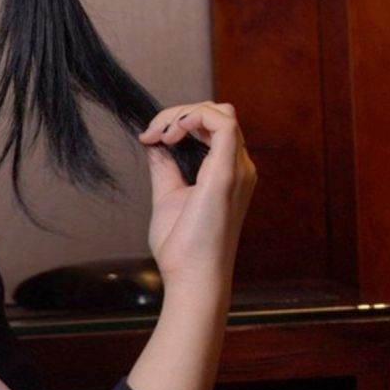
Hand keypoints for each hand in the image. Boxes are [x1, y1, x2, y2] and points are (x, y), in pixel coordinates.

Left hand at [137, 101, 256, 288]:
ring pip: (221, 113)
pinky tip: (170, 136)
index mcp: (228, 172)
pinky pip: (222, 124)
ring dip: (183, 115)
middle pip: (218, 114)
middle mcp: (240, 167)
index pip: (213, 127)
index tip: (149, 138)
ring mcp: (237, 169)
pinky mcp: (227, 173)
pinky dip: (193, 119)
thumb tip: (154, 142)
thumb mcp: (168, 195)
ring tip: (160, 136)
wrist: (191, 277)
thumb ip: (165, 166)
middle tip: (151, 135)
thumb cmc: (182, 247)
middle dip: (179, 114)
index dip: (179, 122)